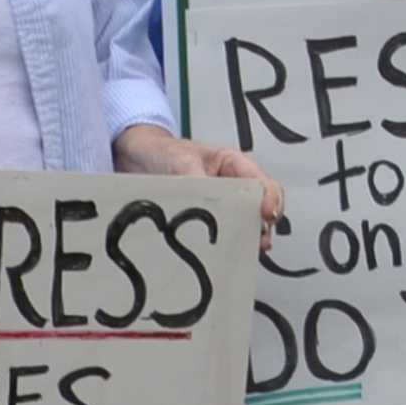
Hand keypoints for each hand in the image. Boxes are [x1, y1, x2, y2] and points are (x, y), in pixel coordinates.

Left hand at [116, 123, 288, 248]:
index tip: (266, 213)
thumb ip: (198, 179)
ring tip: (249, 249)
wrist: (135, 158)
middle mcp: (231, 186)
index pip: (262, 182)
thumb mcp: (182, 160)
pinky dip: (228, 243)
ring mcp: (220, 204)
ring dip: (249, 236)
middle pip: (261, 207)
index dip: (270, 199)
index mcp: (232, 165)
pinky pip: (224, 233)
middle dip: (264, 223)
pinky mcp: (206, 220)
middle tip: (260, 239)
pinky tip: (227, 252)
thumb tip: (211, 200)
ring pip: (247, 223)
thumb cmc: (162, 152)